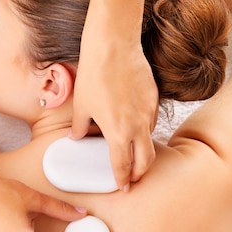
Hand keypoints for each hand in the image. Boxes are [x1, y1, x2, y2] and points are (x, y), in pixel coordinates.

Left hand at [72, 26, 158, 190]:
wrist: (114, 44)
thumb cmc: (95, 74)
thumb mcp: (82, 105)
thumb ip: (81, 127)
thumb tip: (76, 137)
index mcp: (117, 132)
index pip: (122, 165)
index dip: (122, 179)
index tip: (122, 187)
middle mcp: (137, 126)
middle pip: (145, 161)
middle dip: (139, 173)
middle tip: (132, 178)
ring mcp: (148, 112)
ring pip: (150, 140)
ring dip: (143, 151)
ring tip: (132, 152)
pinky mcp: (154, 98)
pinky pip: (151, 121)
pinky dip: (144, 130)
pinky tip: (134, 126)